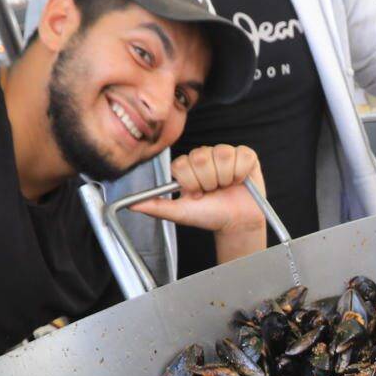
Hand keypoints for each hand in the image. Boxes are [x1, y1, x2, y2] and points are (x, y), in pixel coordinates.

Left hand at [129, 145, 269, 261]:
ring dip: (224, 179)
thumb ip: (156, 206)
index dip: (191, 182)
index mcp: (188, 165)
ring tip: (226, 187)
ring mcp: (225, 153)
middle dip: (207, 182)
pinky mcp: (245, 155)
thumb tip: (130, 205)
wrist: (236, 222)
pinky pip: (240, 157)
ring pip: (221, 156)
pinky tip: (239, 181)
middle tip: (212, 191)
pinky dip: (240, 173)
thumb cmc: (209, 215)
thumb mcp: (180, 212)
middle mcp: (205, 155)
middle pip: (201, 158)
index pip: (183, 164)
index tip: (197, 194)